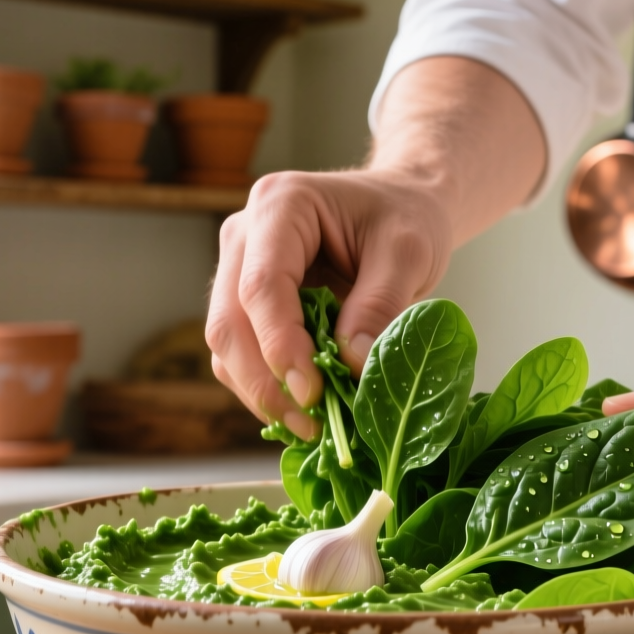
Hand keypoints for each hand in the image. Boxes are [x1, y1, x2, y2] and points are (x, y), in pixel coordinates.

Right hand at [206, 56, 548, 440]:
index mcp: (280, 205)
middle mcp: (245, 235)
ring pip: (226, 347)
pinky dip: (267, 389)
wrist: (401, 207)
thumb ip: (380, 305)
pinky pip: (241, 356)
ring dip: (261, 393)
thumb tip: (351, 365)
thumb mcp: (407, 253)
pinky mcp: (246, 304)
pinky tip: (303, 412)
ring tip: (310, 427)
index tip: (312, 393)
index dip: (280, 345)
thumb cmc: (405, 218)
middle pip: (229, 322)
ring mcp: (237, 270)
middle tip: (309, 425)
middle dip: (264, 383)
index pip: (262, 286)